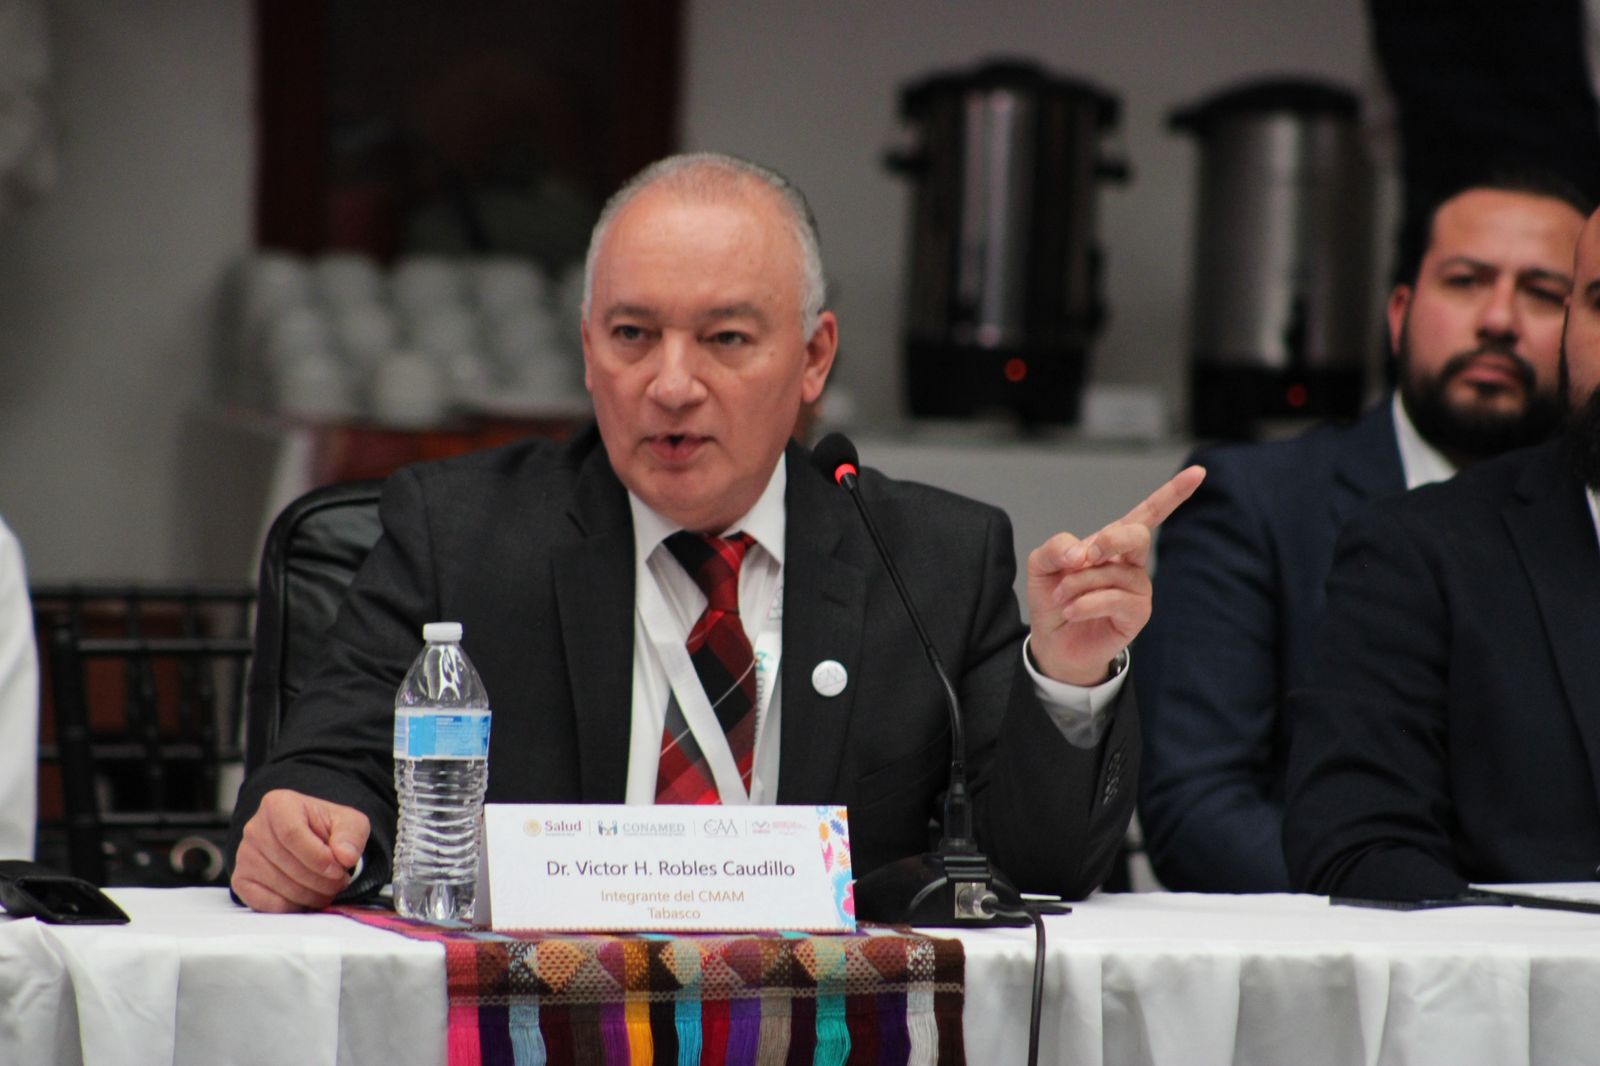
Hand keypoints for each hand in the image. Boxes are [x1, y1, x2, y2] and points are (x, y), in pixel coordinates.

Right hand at [231, 789, 369, 912]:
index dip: (318, 858)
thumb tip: (346, 857)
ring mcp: (244, 855)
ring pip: (279, 886)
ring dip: (311, 895)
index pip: (292, 834)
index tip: (339, 869)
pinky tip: (308, 898)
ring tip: (327, 889)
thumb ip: (351, 835)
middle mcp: (255, 828)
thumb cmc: (325, 829)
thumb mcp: (349, 823)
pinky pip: (266, 903)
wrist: (308, 839)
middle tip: (339, 883)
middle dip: (320, 881)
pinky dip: (293, 906)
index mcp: (278, 805)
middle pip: (287, 863)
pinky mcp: (241, 880)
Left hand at [1026, 465, 1205, 684]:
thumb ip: (1056, 547)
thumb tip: (1080, 553)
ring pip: (1113, 573)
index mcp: (1113, 542)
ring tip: (1062, 597)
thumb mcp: (1042, 564)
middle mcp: (1132, 562)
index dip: (1173, 492)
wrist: (1052, 641)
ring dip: (1078, 584)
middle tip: (1082, 558)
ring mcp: (1138, 588)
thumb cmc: (1053, 597)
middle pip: (1137, 535)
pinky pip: (1115, 599)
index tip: (1198, 472)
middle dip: (1110, 540)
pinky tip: (1071, 610)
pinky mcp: (1137, 614)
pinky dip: (1086, 603)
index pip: (1149, 512)